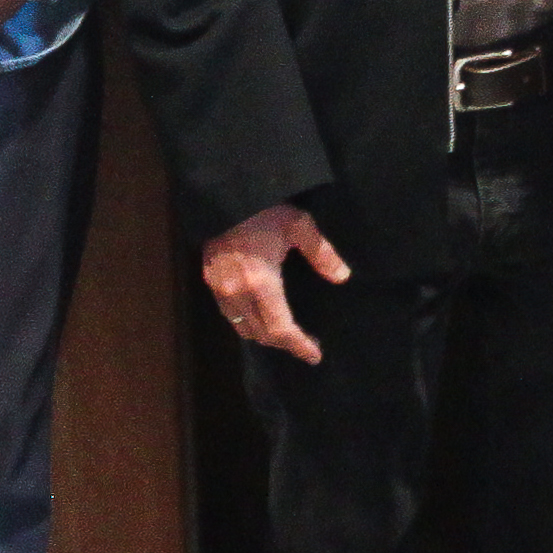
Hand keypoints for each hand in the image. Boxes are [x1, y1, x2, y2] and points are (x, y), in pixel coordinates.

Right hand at [203, 203, 352, 363]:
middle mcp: (237, 293)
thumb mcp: (298, 225)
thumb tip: (342, 277)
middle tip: (308, 346)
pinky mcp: (210, 282)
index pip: (280, 328)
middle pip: (261, 335)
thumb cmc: (263, 210)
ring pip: (242, 328)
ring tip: (287, 335)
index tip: (315, 355)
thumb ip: (321, 254)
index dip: (298, 345)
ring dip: (265, 336)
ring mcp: (220, 290)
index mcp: (261, 282)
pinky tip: (262, 317)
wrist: (223, 196)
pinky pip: (230, 315)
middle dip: (285, 344)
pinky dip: (247, 323)